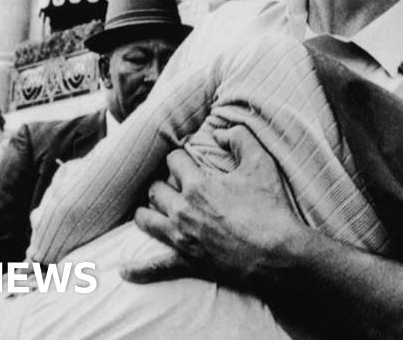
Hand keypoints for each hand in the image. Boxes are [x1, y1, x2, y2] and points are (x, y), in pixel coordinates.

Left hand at [122, 126, 308, 286]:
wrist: (278, 254)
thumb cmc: (270, 208)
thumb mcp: (261, 164)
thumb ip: (240, 138)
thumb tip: (220, 131)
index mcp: (198, 185)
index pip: (173, 160)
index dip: (181, 157)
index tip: (189, 161)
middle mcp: (182, 210)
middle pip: (155, 189)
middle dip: (164, 183)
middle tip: (177, 185)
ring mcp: (181, 238)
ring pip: (146, 219)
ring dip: (148, 211)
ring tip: (155, 209)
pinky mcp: (186, 262)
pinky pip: (155, 267)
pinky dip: (138, 270)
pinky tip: (124, 270)